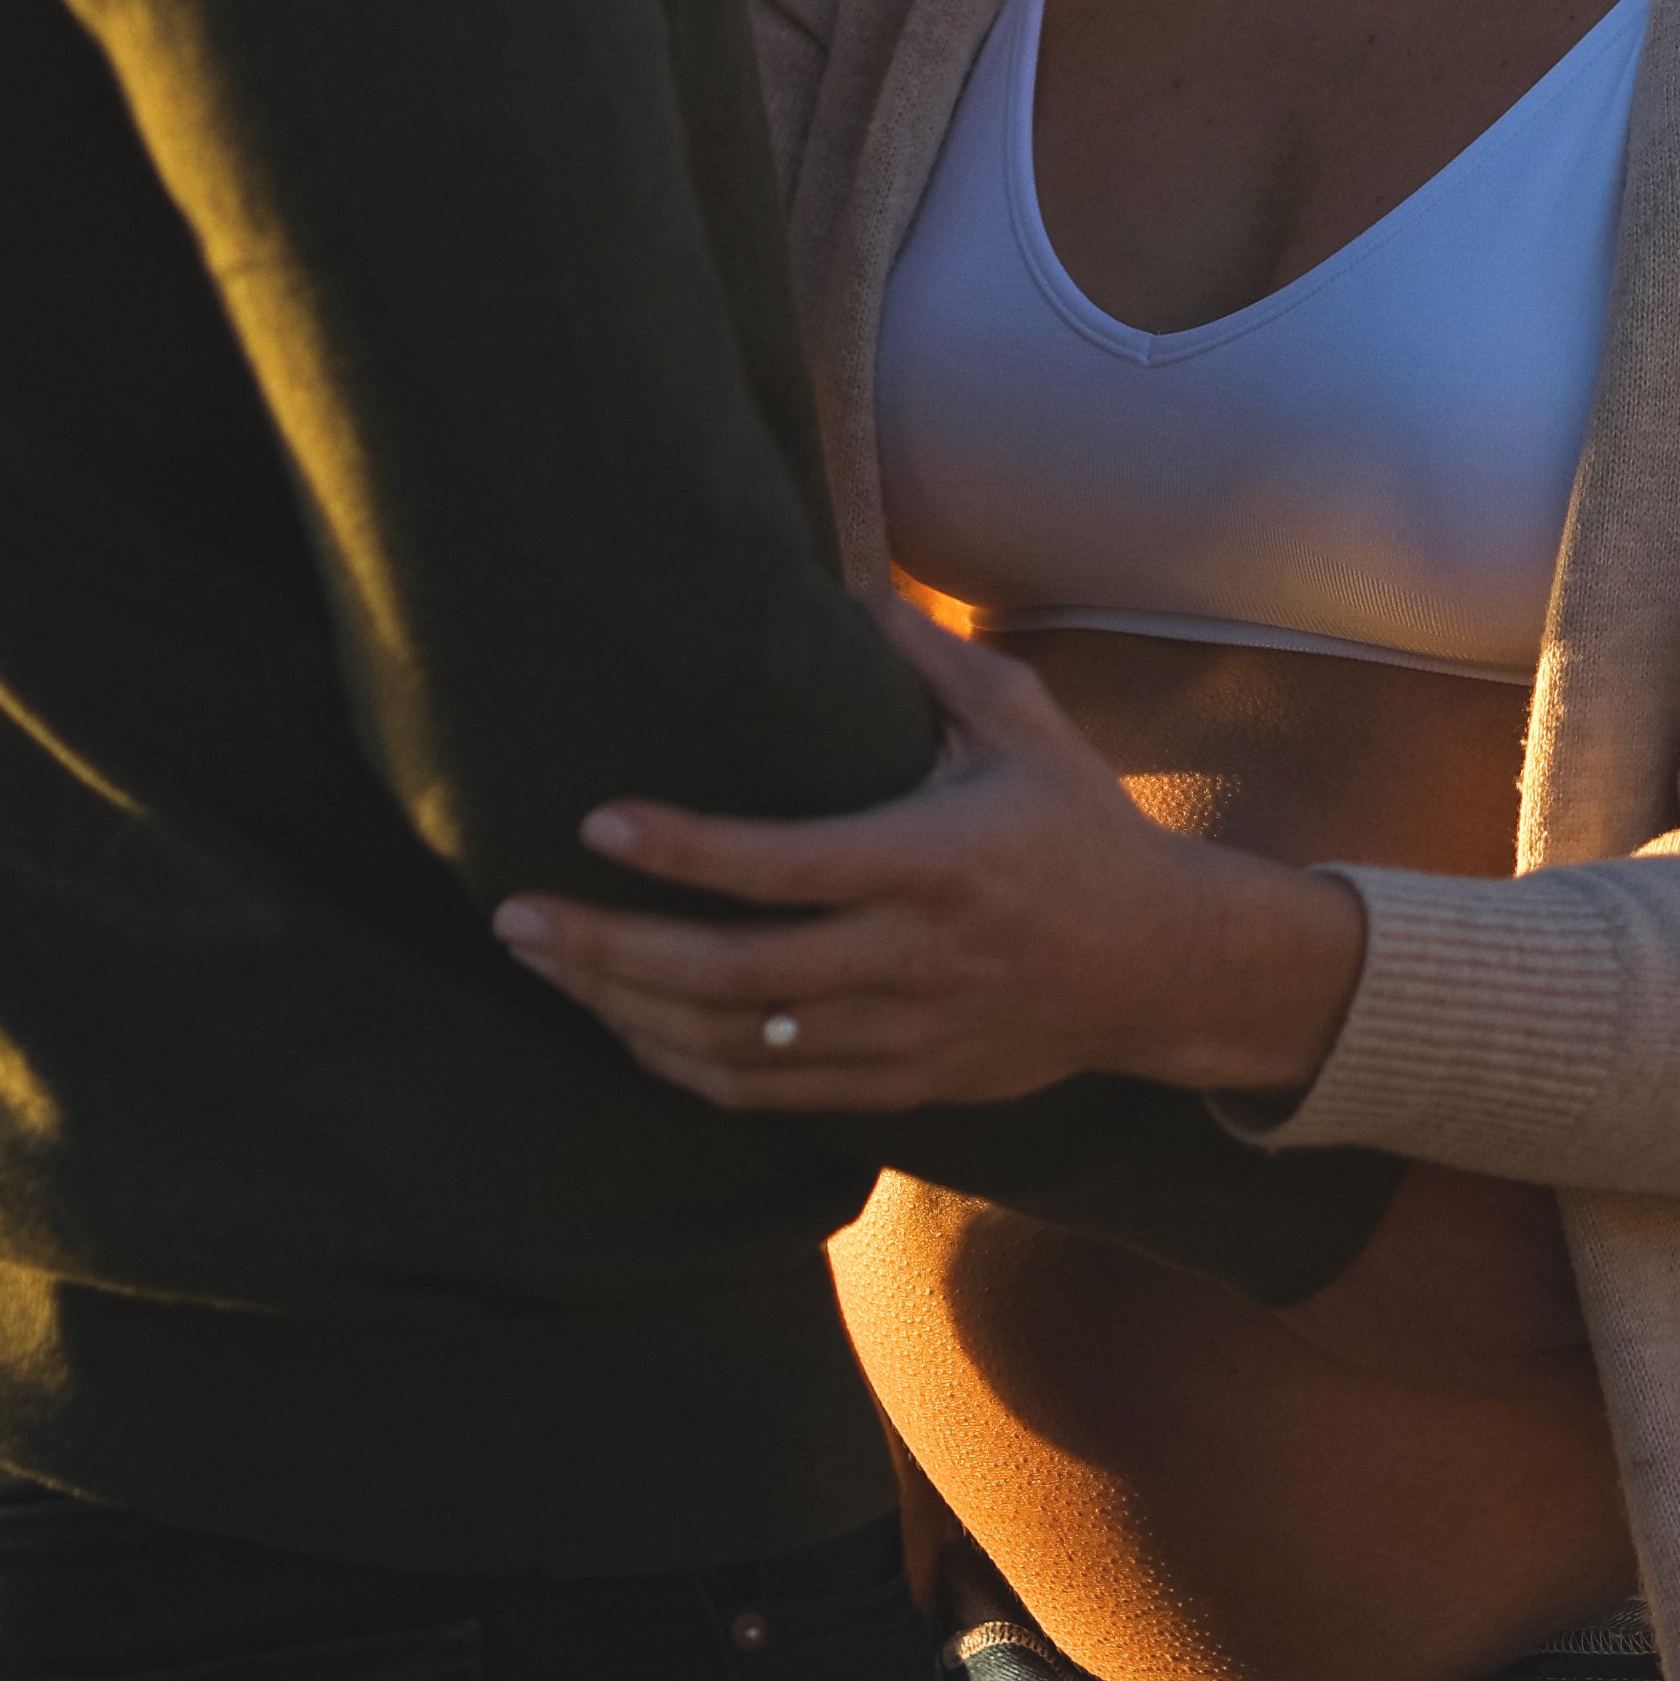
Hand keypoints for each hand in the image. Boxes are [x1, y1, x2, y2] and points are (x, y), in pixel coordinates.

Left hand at [490, 601, 1364, 1115]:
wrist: (1164, 968)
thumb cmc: (1079, 827)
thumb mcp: (1023, 720)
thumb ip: (928, 656)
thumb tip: (846, 584)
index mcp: (933, 862)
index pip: (785, 866)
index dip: (683, 851)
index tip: (594, 823)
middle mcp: (911, 960)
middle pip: (733, 977)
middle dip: (610, 951)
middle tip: (515, 918)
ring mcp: (903, 1035)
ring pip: (738, 1049)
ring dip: (628, 1014)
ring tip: (549, 969)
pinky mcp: (902, 1084)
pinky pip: (773, 1095)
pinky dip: (687, 1071)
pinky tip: (627, 1031)